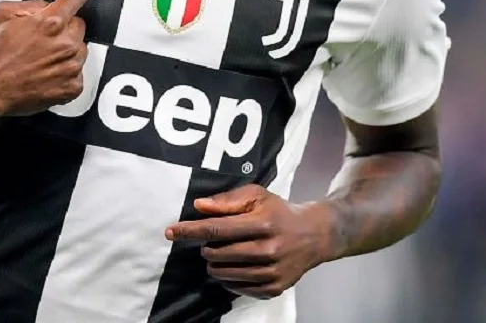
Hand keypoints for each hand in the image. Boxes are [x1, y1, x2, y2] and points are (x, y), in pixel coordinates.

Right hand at [0, 0, 106, 116]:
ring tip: (41, 60)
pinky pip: (77, 73)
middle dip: (64, 29)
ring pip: (79, 49)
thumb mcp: (4, 14)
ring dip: (66, 52)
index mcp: (51, 22)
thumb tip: (48, 5)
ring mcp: (70, 66)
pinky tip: (46, 74)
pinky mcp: (72, 87)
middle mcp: (65, 43)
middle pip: (78, 26)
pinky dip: (65, 73)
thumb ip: (32, 5)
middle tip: (42, 40)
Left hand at [165, 184, 335, 299]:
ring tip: (220, 254)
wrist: (315, 235)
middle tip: (211, 242)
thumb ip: (227, 200)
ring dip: (215, 263)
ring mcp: (272, 272)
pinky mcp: (274, 288)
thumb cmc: (279, 212)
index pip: (218, 228)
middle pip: (219, 254)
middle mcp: (269, 250)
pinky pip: (238, 288)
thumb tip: (198, 206)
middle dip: (206, 247)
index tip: (170, 231)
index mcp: (263, 223)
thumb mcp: (257, 196)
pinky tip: (234, 266)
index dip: (191, 230)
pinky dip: (229, 278)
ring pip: (225, 274)